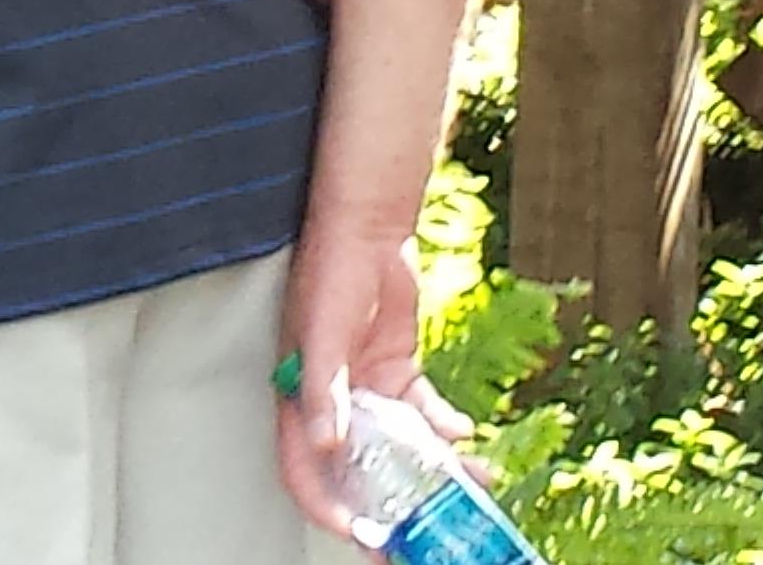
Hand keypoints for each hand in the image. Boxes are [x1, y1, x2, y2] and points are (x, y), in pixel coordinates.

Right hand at [277, 216, 465, 541]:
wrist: (369, 227)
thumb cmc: (330, 269)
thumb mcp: (320, 332)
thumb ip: (320, 389)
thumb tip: (324, 442)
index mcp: (299, 397)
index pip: (304, 467)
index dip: (327, 504)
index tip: (361, 529)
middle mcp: (333, 402)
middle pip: (356, 468)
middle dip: (386, 504)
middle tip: (416, 534)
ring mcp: (368, 389)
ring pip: (397, 446)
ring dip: (429, 469)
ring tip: (463, 486)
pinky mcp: (398, 373)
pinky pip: (422, 416)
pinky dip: (444, 430)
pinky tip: (462, 435)